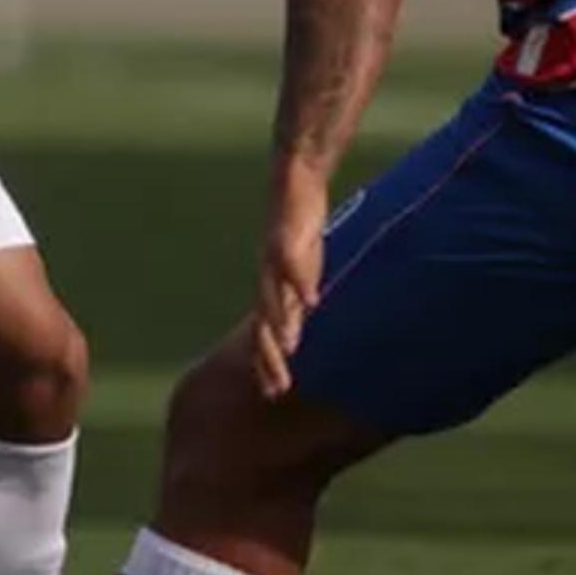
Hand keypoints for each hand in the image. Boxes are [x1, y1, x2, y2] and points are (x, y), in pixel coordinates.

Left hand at [249, 173, 327, 398]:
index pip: (264, 335)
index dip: (265, 364)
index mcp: (273, 289)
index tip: (272, 394)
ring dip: (280, 324)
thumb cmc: (298, 226)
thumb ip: (301, 292)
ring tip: (288, 349)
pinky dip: (300, 285)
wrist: (294, 180)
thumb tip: (308, 316)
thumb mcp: (301, 266)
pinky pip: (292, 265)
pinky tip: (312, 303)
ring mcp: (275, 259)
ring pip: (274, 298)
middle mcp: (269, 279)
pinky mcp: (287, 236)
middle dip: (268, 358)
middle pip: (263, 325)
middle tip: (276, 389)